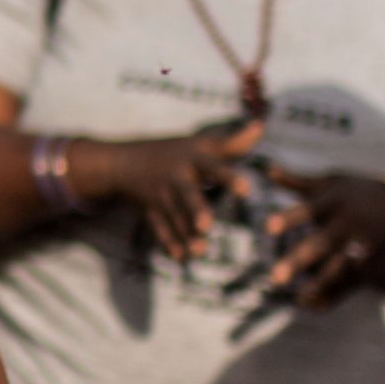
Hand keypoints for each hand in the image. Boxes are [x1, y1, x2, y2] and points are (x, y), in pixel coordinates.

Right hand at [75, 117, 264, 260]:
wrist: (122, 162)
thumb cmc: (173, 153)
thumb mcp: (200, 144)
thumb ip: (233, 142)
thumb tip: (262, 126)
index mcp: (193, 161)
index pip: (214, 167)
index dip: (229, 178)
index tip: (247, 190)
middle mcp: (177, 178)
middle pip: (188, 195)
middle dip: (197, 210)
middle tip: (207, 226)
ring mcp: (161, 196)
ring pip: (175, 217)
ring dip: (186, 235)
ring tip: (199, 252)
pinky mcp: (150, 212)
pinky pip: (158, 228)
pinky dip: (168, 243)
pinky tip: (180, 257)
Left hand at [270, 168, 384, 306]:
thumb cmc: (355, 192)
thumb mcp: (331, 181)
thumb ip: (297, 181)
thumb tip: (268, 169)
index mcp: (335, 202)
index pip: (309, 210)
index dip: (289, 218)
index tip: (268, 228)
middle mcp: (347, 225)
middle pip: (322, 244)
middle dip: (299, 261)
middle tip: (276, 278)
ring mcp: (359, 246)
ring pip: (338, 268)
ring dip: (319, 283)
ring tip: (298, 297)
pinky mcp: (368, 262)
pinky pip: (349, 282)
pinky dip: (332, 292)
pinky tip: (309, 301)